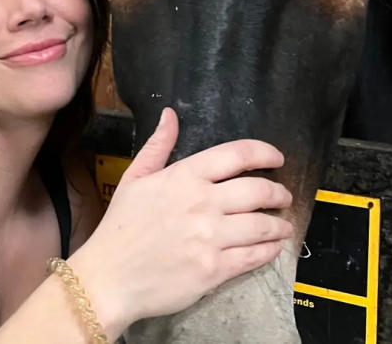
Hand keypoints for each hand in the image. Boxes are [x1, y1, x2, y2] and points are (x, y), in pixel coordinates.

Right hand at [69, 107, 292, 334]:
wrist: (109, 278)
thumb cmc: (120, 227)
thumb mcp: (134, 178)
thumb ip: (158, 145)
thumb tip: (171, 114)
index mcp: (184, 176)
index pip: (236, 155)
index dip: (264, 153)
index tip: (277, 159)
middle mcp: (202, 203)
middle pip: (258, 190)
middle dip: (278, 193)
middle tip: (283, 197)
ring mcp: (210, 238)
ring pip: (262, 226)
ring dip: (279, 225)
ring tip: (282, 225)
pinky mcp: (214, 270)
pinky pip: (254, 257)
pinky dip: (269, 251)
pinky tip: (272, 248)